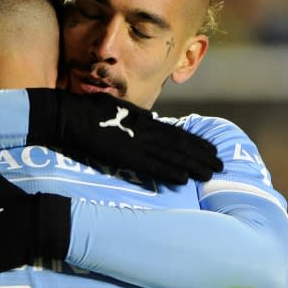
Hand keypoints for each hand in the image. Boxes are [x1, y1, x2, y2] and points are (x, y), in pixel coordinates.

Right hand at [26, 89, 222, 183]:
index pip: (175, 132)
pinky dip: (168, 171)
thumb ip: (133, 118)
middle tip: (221, 165)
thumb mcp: (115, 108)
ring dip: (192, 165)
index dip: (195, 142)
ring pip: (170, 155)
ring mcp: (134, 142)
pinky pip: (151, 165)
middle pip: (179, 144)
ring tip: (210, 174)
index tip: (211, 149)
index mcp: (142, 119)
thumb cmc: (86, 110)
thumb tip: (147, 120)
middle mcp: (143, 129)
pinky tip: (183, 179)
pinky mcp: (123, 154)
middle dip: (201, 155)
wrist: (66, 115)